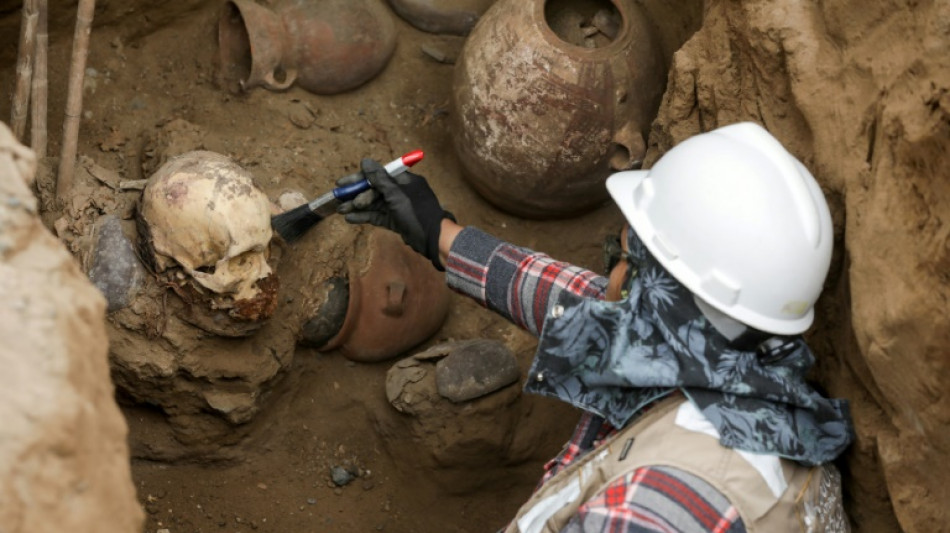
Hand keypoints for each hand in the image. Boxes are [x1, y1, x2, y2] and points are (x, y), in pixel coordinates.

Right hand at [337, 158, 454, 270]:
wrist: (433, 239)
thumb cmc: (416, 212)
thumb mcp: (396, 194)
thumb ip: (379, 179)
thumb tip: (365, 161)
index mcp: (403, 180)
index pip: (377, 175)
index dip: (359, 178)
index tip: (343, 182)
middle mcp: (400, 191)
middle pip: (373, 189)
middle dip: (356, 194)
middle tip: (339, 199)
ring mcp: (398, 206)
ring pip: (374, 204)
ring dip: (357, 206)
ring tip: (341, 210)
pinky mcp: (396, 221)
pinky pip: (378, 216)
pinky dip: (365, 217)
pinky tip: (350, 219)